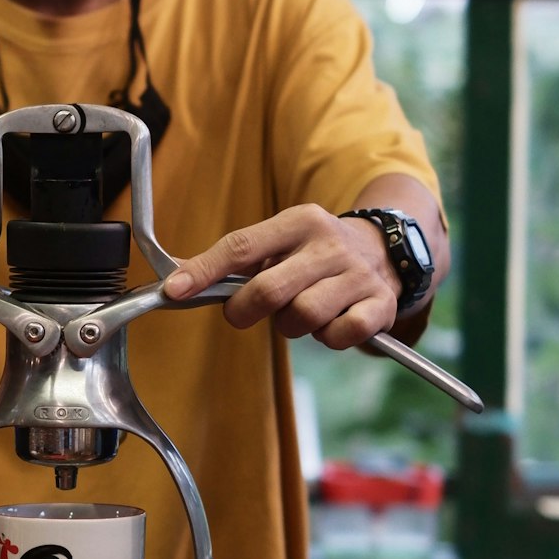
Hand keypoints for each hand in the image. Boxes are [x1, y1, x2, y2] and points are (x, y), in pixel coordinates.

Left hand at [162, 204, 400, 348]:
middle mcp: (329, 243)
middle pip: (269, 289)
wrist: (384, 250)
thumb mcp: (277, 243)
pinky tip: (330, 323)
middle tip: (242, 313)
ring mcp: (358, 273)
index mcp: (298, 221)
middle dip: (245, 310)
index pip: (241, 246)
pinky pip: (343, 334)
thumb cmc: (313, 254)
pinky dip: (329, 338)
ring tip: (297, 314)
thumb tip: (174, 279)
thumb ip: (230, 261)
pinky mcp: (380, 303)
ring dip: (291, 326)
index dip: (204, 270)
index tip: (174, 290)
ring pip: (304, 315)